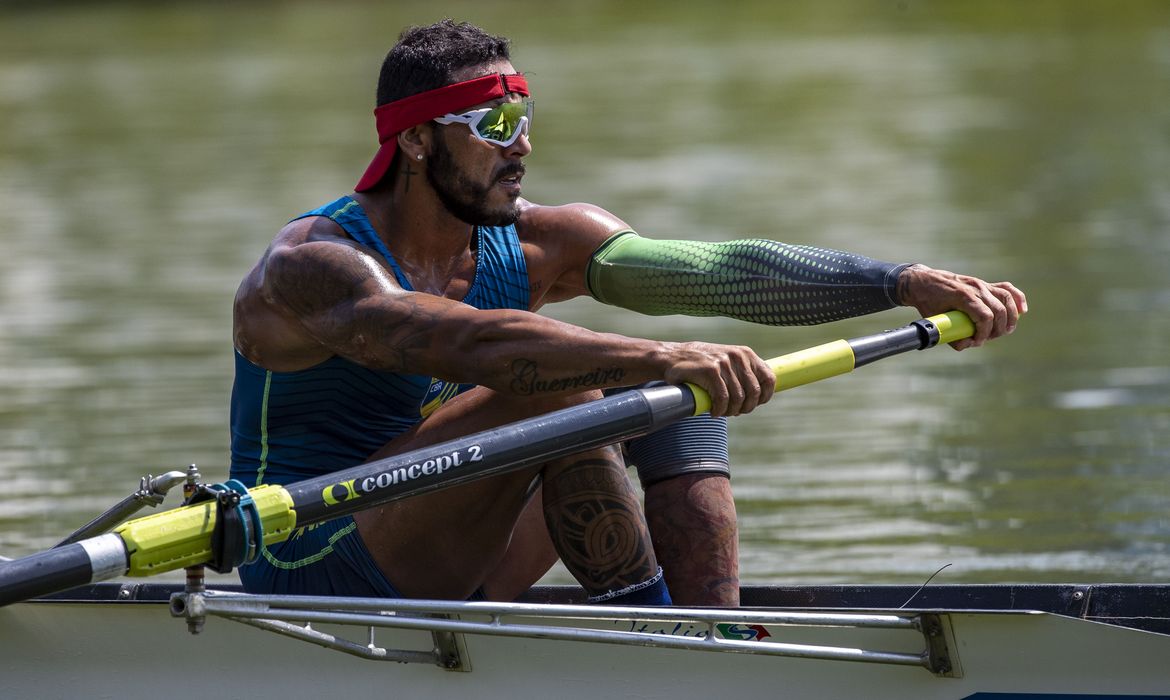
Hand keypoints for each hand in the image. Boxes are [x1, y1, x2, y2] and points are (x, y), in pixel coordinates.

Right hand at [660, 341, 775, 416]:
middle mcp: (738, 356)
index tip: (754, 405)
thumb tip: (760, 393)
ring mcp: (724, 363)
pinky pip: (722, 399)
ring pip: (738, 398)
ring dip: (730, 411)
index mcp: (745, 354)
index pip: (769, 379)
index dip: (764, 397)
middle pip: (754, 392)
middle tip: (734, 412)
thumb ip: (742, 372)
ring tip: (722, 412)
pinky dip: (719, 410)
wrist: (672, 357)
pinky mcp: (711, 371)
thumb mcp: (726, 361)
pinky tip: (714, 411)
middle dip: (746, 408)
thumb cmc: (700, 363)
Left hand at [897, 264, 1027, 349]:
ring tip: (1006, 330)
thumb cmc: (927, 301)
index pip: (985, 317)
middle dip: (997, 329)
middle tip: (988, 338)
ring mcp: (981, 284)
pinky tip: (1022, 310)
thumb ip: (950, 335)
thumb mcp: (934, 320)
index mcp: (963, 296)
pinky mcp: (984, 284)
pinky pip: (1006, 289)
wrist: (922, 281)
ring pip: (1006, 299)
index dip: (984, 333)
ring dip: (1010, 317)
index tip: (977, 341)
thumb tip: (965, 345)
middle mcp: (976, 288)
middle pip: (998, 310)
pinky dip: (1017, 298)